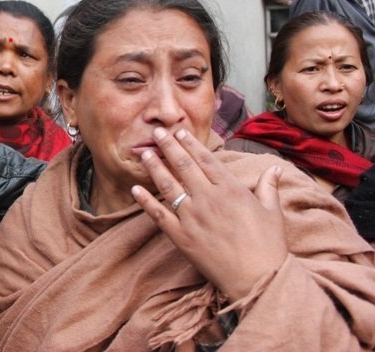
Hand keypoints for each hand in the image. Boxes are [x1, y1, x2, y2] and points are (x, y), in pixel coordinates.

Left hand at [131, 127, 287, 301]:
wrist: (258, 279)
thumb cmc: (269, 246)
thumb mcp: (273, 212)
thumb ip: (269, 186)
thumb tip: (275, 168)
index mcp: (231, 189)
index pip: (206, 159)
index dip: (190, 144)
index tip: (179, 131)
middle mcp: (208, 198)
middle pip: (183, 166)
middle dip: (168, 146)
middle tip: (156, 132)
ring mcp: (192, 217)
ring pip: (168, 185)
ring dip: (154, 167)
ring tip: (144, 153)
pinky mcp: (181, 236)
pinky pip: (158, 214)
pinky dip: (145, 201)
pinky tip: (134, 189)